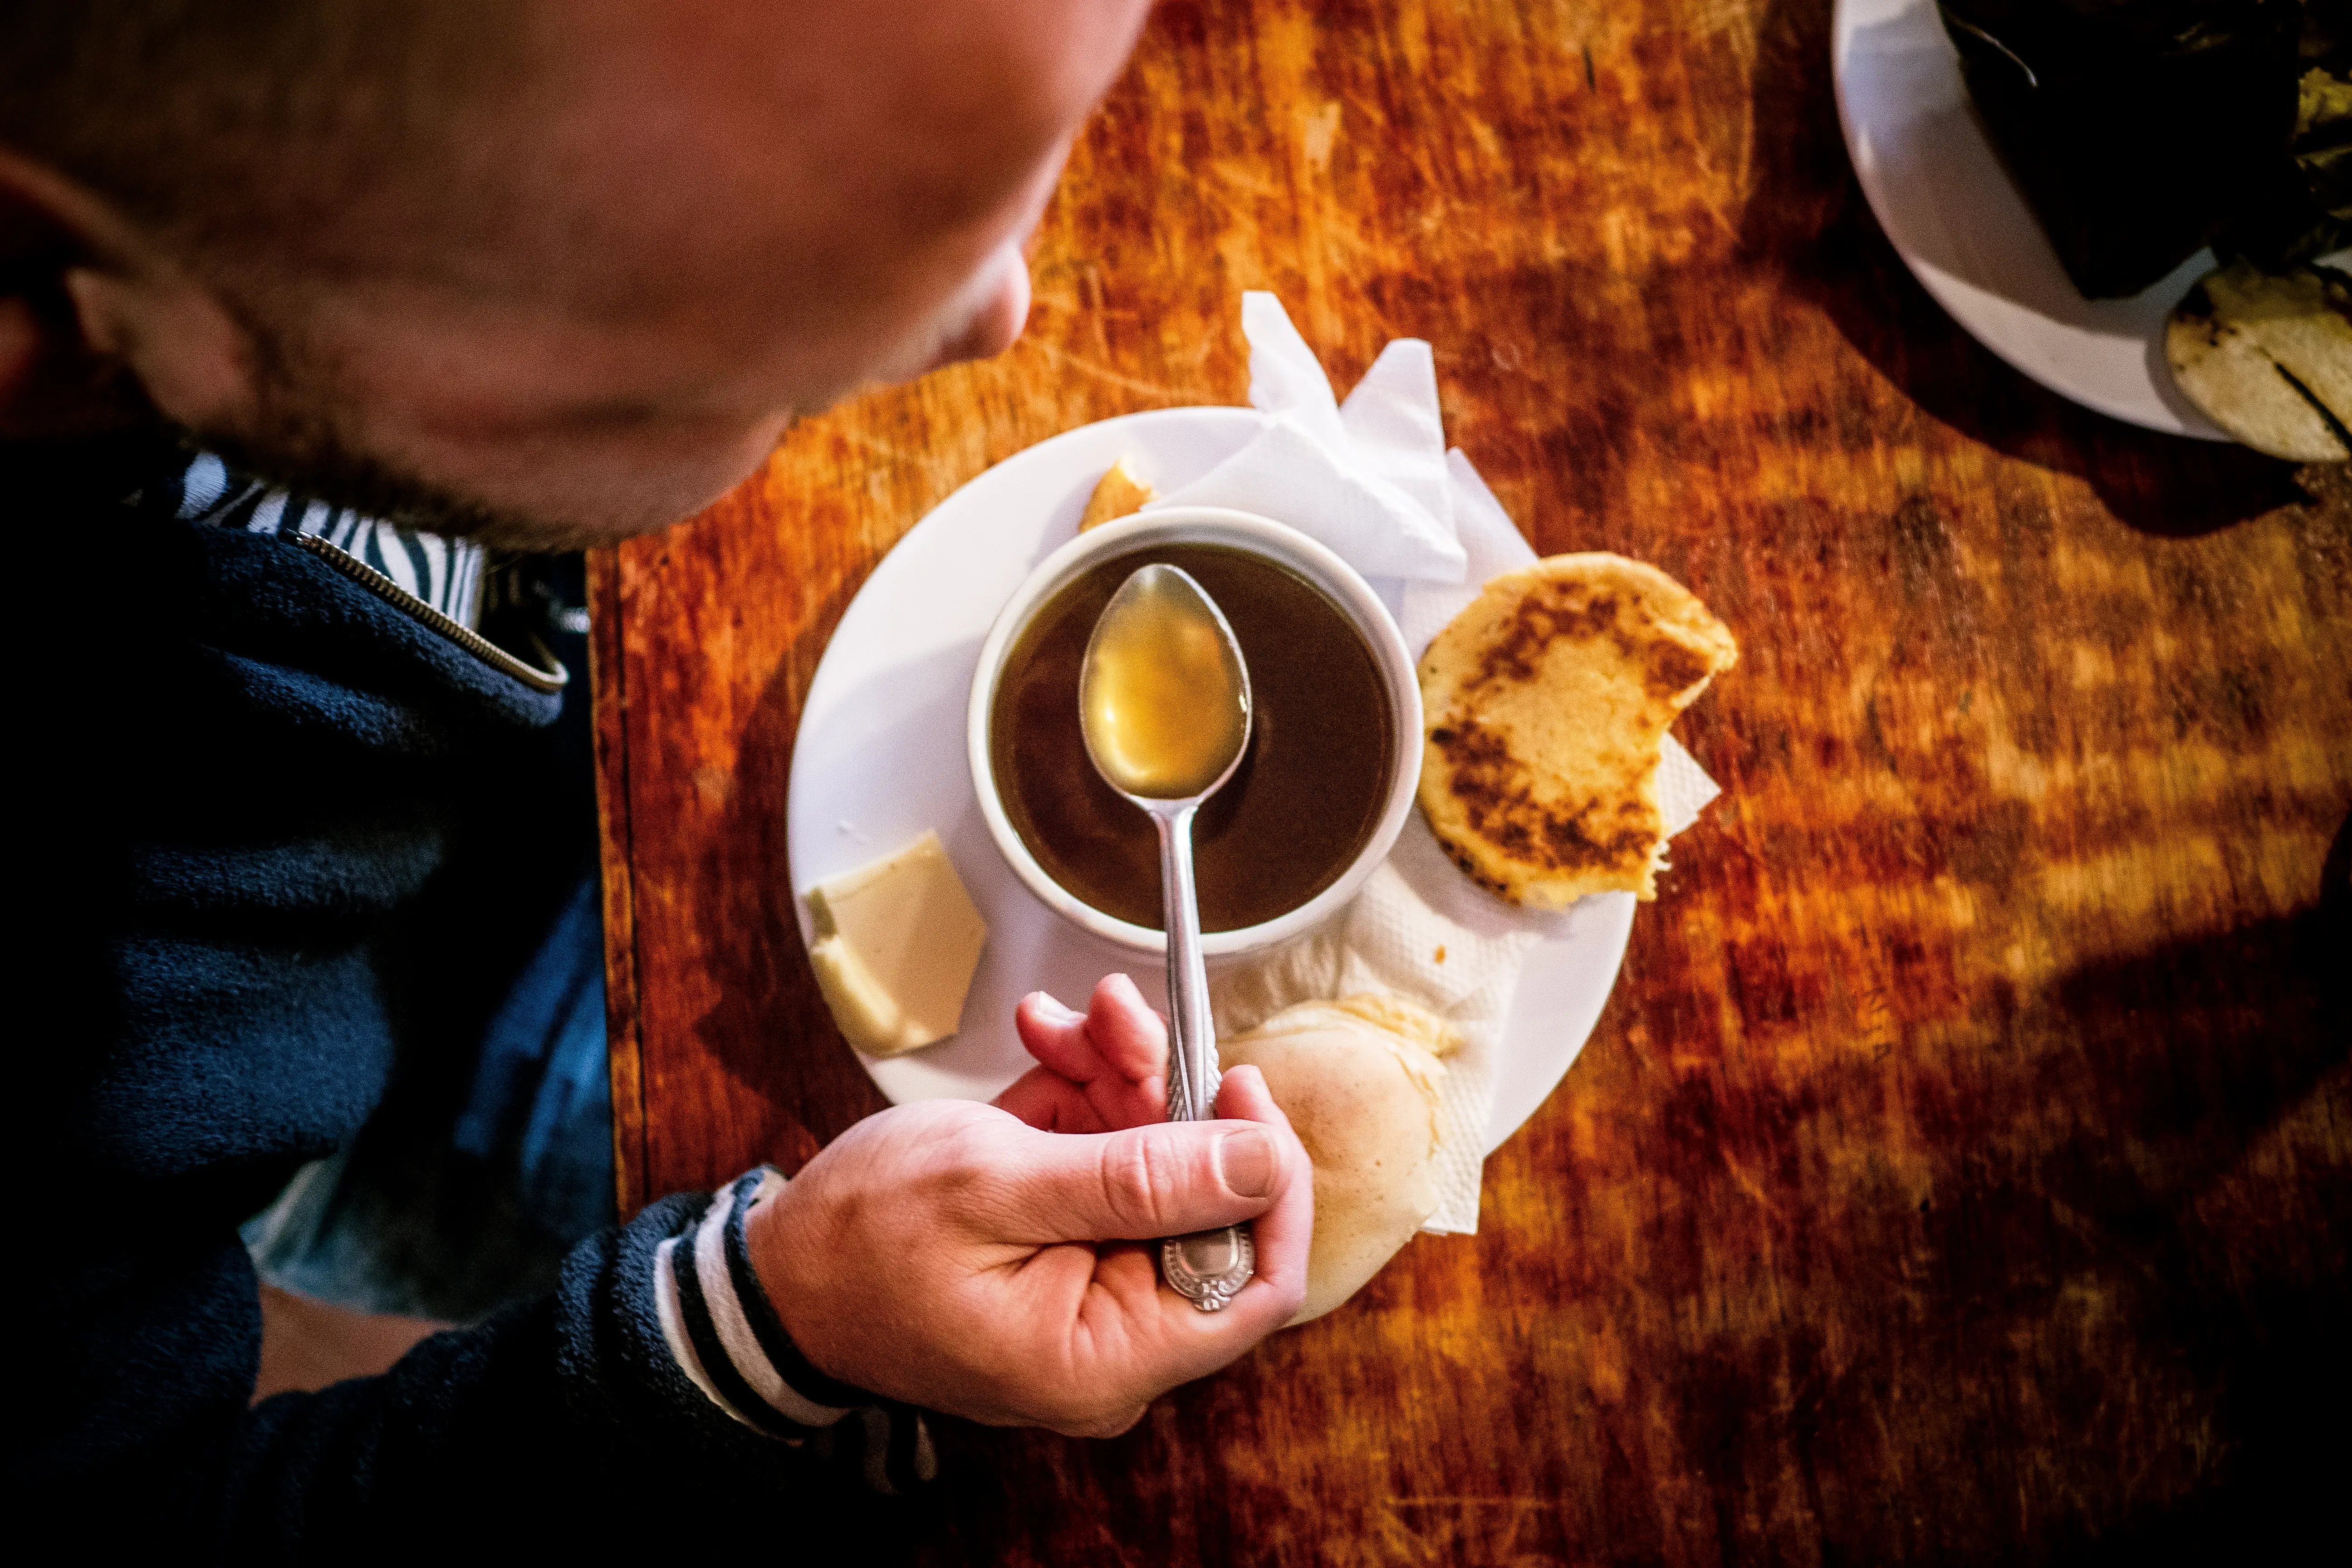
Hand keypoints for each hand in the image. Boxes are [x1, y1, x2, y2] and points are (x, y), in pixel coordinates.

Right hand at [746, 986, 1310, 1436]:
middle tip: (1119, 1016)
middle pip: (1204, 1200)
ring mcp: (1091, 1279)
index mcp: (1109, 1354)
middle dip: (1166, 1091)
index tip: (1241, 1087)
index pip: (1257, 1280)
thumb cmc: (861, 1242)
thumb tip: (1261, 1161)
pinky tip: (1044, 1039)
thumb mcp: (997, 1188)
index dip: (1269, 1177)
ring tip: (1066, 1019)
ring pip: (1157, 1158)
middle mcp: (1114, 1329)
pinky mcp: (1065, 1234)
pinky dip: (1083, 1088)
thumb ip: (1139, 1178)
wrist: (778, 1263)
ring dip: (1119, 1071)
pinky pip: (1107, 1154)